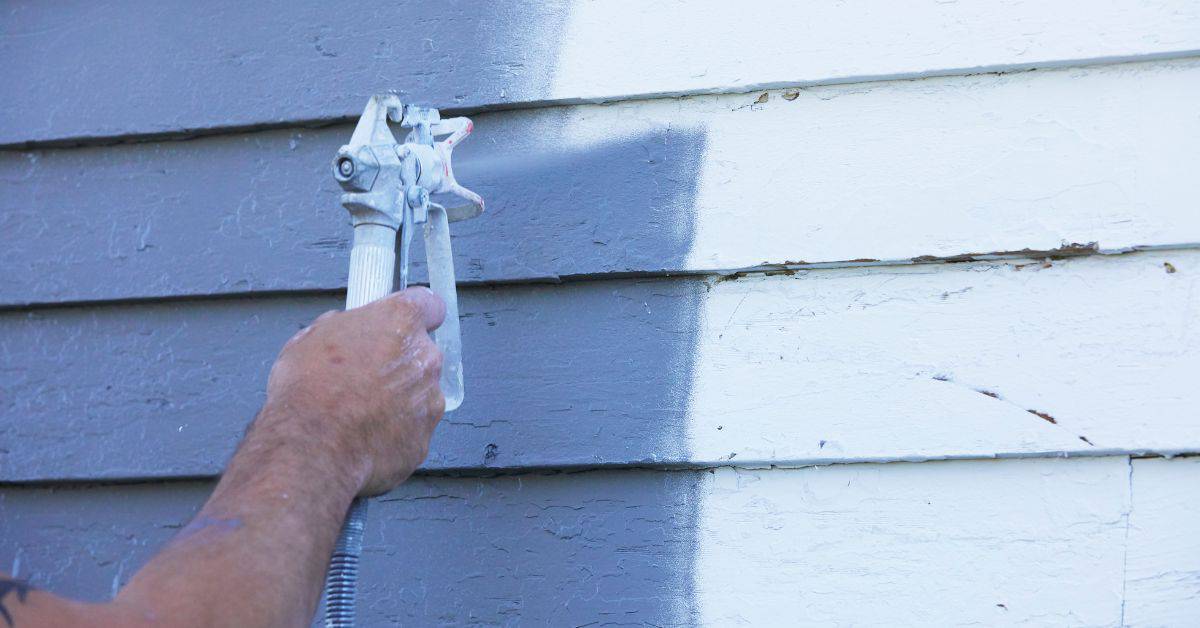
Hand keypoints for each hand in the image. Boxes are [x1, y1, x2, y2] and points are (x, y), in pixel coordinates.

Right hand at [256, 287, 446, 495]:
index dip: (416, 314)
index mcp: (400, 322)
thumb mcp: (311, 338)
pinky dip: (395, 432)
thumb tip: (345, 330)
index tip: (408, 322)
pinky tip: (364, 435)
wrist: (311, 448)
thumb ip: (344, 328)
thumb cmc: (307, 391)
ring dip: (398, 399)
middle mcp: (425, 358)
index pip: (429, 305)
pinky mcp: (425, 438)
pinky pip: (413, 429)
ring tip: (359, 412)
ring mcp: (430, 401)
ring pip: (420, 393)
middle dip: (399, 363)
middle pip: (422, 354)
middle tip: (365, 376)